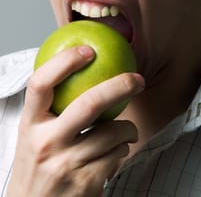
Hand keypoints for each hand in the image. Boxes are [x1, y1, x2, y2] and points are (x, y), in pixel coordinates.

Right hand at [6, 46, 143, 196]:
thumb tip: (83, 73)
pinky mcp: (87, 183)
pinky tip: (117, 151)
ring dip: (127, 128)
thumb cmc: (37, 166)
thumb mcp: (35, 135)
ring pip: (113, 131)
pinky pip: (118, 153)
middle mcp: (46, 142)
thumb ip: (53, 109)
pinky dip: (123, 148)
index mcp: (30, 125)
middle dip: (120, 85)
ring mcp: (66, 164)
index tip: (88, 50)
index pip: (40, 83)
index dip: (65, 61)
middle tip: (137, 79)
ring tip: (126, 130)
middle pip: (90, 103)